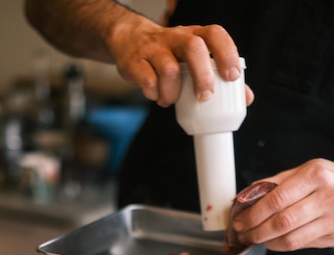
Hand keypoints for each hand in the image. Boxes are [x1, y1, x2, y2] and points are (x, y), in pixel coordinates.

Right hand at [110, 20, 253, 106]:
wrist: (129, 41)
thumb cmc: (169, 54)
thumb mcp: (194, 59)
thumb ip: (219, 76)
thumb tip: (246, 98)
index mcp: (194, 35)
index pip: (214, 34)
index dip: (226, 53)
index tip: (232, 77)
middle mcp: (175, 38)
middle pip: (193, 47)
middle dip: (202, 75)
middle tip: (205, 97)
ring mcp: (154, 48)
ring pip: (169, 70)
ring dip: (173, 92)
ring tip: (171, 100)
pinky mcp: (136, 62)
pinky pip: (148, 81)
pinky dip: (154, 94)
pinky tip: (156, 96)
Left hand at [231, 159, 333, 250]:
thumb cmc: (330, 181)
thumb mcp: (306, 172)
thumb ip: (274, 183)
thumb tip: (243, 197)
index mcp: (315, 176)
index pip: (276, 199)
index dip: (253, 214)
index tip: (239, 221)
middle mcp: (326, 196)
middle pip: (281, 222)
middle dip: (255, 231)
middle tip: (242, 233)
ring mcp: (332, 219)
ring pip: (290, 239)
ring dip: (266, 242)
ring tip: (254, 238)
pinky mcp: (333, 236)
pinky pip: (300, 245)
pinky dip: (280, 246)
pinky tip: (271, 241)